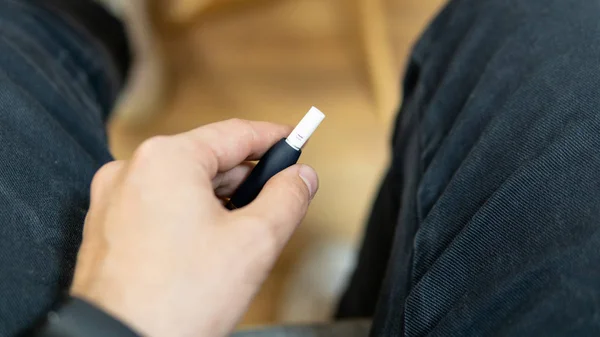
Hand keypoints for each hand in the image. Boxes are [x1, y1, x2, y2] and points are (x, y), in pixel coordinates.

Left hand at [70, 119, 318, 336]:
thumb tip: (302, 176)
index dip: (274, 137)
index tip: (296, 141)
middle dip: (248, 178)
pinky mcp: (107, 226)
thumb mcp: (255, 242)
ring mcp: (114, 198)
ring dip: (220, 200)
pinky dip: (190, 215)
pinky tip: (209, 245)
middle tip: (279, 197)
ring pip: (184, 184)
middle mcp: (133, 169)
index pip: (235, 133)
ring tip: (244, 232)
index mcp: (167, 159)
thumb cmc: (180, 299)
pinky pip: (160, 205)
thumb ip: (288, 198)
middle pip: (209, 159)